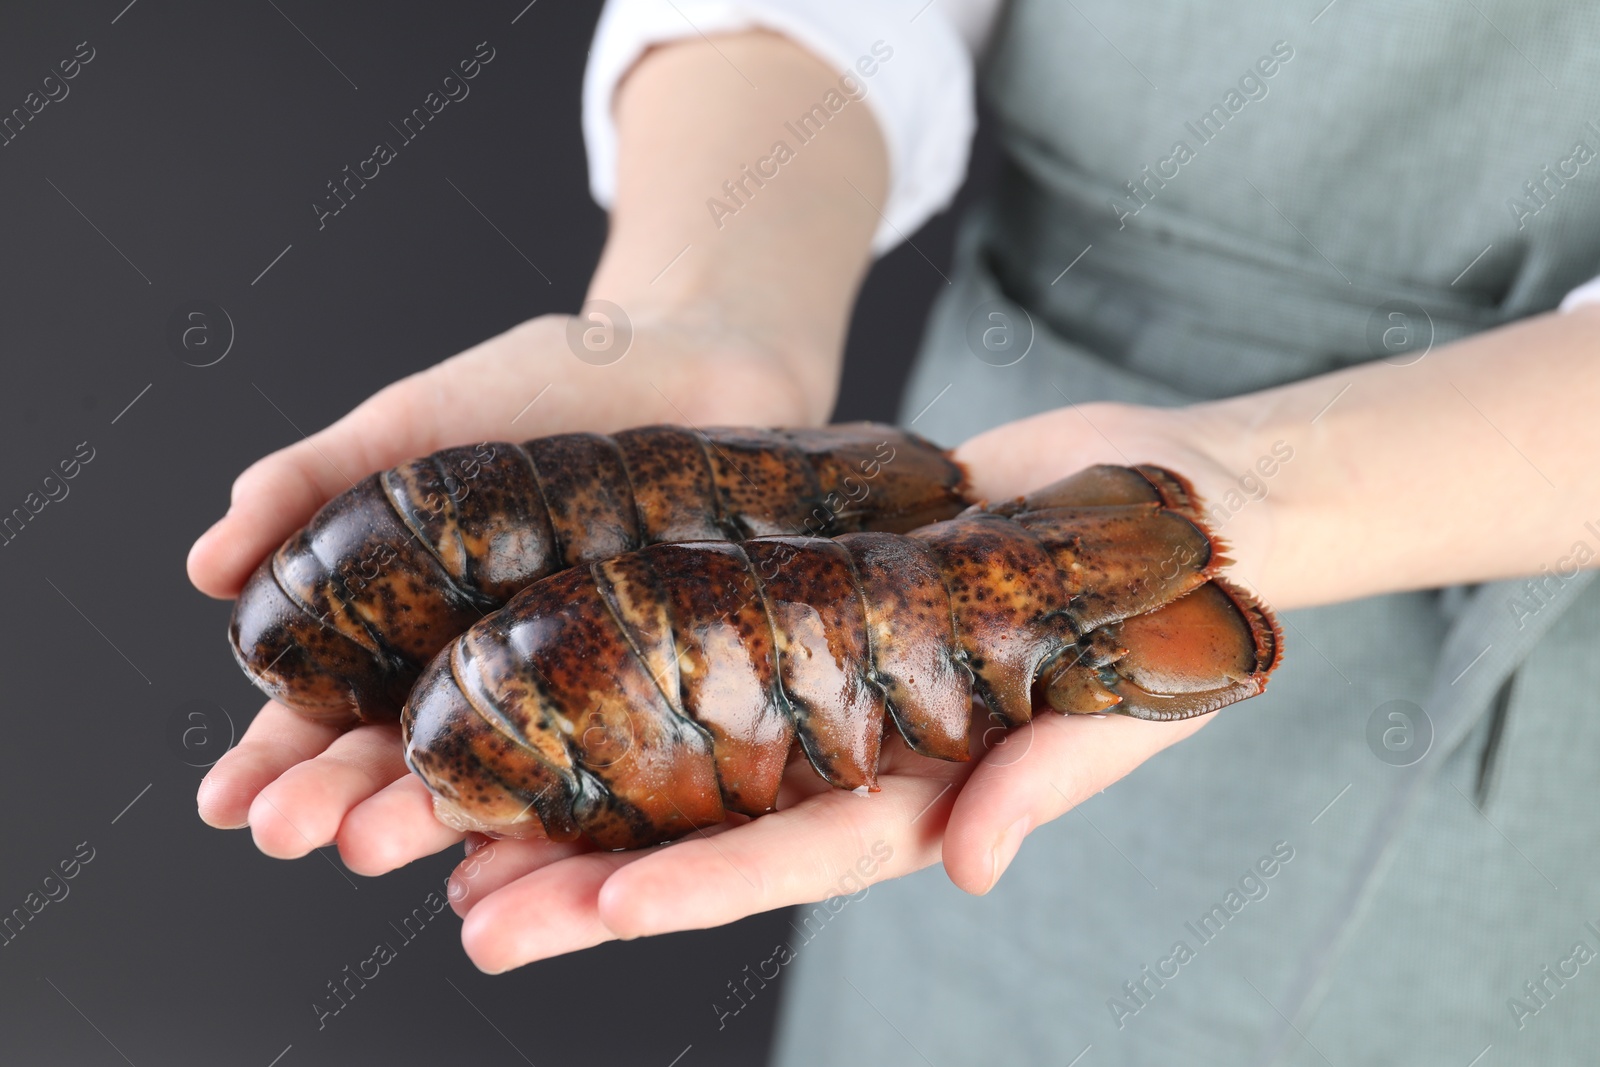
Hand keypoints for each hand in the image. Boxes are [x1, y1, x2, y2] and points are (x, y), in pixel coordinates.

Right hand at [192, 312, 812, 843]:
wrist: (689, 363)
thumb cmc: (542, 386)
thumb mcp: (411, 423)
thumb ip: (307, 484)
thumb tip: (201, 569)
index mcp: (401, 624)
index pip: (319, 713)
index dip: (272, 760)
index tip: (226, 803)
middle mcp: (472, 672)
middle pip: (390, 759)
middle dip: (334, 801)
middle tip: (294, 834)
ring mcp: (558, 689)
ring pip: (484, 776)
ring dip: (421, 821)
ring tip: (372, 848)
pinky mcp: (645, 694)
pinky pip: (598, 768)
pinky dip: (552, 814)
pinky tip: (506, 851)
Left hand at [437, 401, 1260, 972]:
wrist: (1170, 507)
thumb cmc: (1167, 616)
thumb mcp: (1117, 704)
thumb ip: (1041, 781)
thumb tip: (971, 868)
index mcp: (929, 799)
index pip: (800, 855)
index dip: (704, 885)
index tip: (601, 909)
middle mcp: (859, 758)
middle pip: (711, 837)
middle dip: (595, 884)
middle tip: (475, 919)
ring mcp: (826, 690)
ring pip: (682, 764)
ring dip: (575, 808)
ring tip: (457, 843)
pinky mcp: (808, 611)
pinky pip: (702, 661)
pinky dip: (619, 691)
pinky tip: (531, 702)